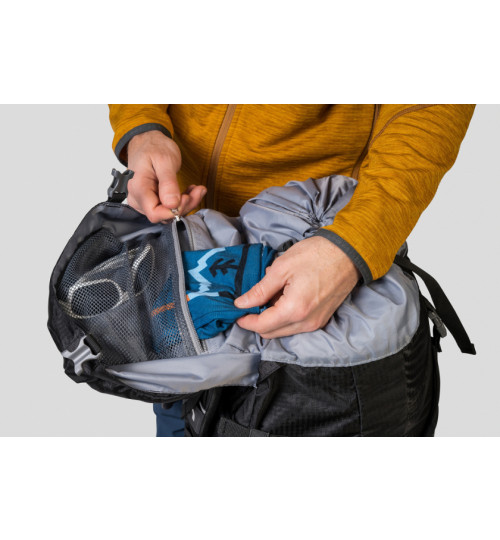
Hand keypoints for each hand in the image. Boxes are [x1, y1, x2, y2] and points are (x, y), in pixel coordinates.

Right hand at [126, 130, 206, 221]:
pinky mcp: (152, 201)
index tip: (186, 197)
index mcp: (139, 188)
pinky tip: (191, 191)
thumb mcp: (164, 160)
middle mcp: (138, 199)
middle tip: (197, 190)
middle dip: (184, 205)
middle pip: (163, 215)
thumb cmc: (154, 147)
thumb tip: (172, 204)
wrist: (147, 141)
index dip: (173, 211)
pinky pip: (169, 208)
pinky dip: (183, 201)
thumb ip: (168, 183)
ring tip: (197, 189)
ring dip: (186, 203)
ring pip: (168, 213)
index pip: (155, 214)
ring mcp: (144, 201)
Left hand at [234, 236, 360, 338]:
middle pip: (271, 333)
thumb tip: (242, 303)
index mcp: (294, 310)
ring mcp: (316, 323)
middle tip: (250, 302)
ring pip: (284, 331)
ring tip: (270, 295)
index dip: (246, 320)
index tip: (236, 311)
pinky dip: (285, 316)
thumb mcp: (281, 269)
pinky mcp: (322, 319)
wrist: (349, 252)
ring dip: (271, 319)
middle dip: (257, 321)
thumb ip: (259, 290)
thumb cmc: (316, 255)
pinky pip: (296, 325)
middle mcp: (306, 323)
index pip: (262, 326)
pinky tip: (284, 297)